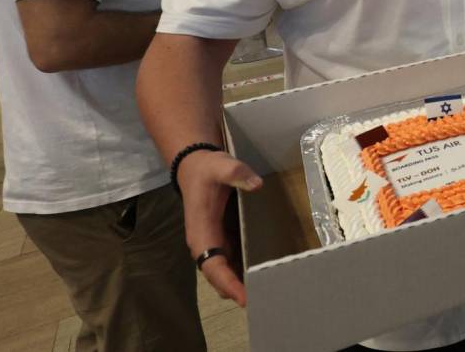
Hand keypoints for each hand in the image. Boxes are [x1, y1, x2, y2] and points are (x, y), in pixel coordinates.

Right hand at [178, 150, 262, 306]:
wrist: (196, 166)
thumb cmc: (208, 169)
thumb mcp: (221, 165)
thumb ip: (236, 173)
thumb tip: (256, 185)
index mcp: (201, 232)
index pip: (212, 266)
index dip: (228, 283)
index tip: (244, 297)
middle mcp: (204, 244)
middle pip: (219, 277)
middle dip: (237, 290)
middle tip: (265, 297)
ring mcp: (213, 244)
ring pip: (225, 272)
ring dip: (241, 283)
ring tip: (268, 290)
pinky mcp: (221, 240)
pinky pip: (231, 262)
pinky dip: (243, 270)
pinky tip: (263, 273)